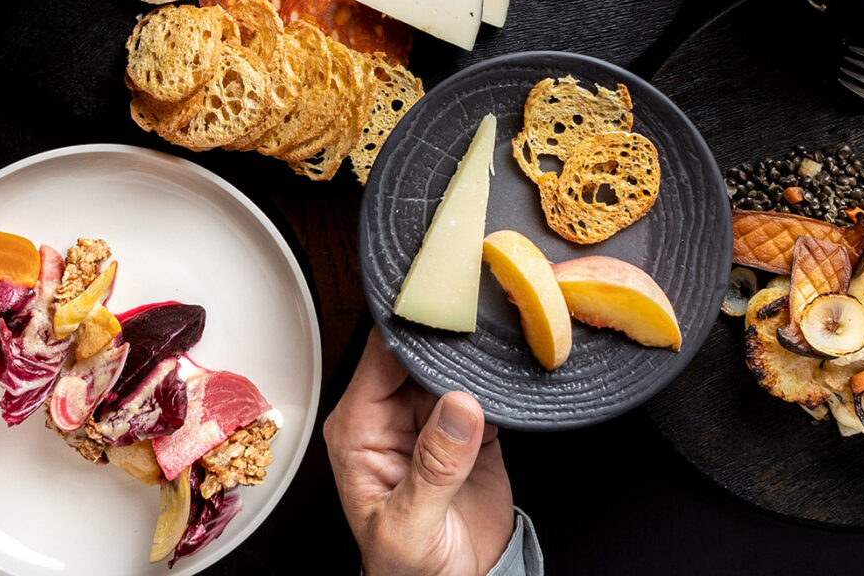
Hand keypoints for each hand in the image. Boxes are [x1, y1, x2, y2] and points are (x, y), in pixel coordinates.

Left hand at [323, 331, 513, 575]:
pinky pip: (482, 387)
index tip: (443, 313)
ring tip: (494, 362)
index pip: (379, 358)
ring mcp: (430, 418)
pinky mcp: (468, 427)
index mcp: (358, 429)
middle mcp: (390, 415)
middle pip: (417, 352)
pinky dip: (496, 381)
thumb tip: (458, 409)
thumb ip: (433, 468)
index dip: (409, 332)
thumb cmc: (407, 568)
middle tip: (480, 332)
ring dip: (474, 360)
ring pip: (451, 363)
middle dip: (447, 342)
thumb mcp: (410, 526)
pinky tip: (505, 382)